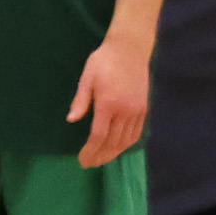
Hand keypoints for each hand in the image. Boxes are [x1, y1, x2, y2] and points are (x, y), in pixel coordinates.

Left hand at [67, 35, 152, 168]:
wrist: (130, 50)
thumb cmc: (104, 61)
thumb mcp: (87, 78)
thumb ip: (81, 100)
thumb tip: (72, 120)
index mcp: (108, 103)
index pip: (99, 135)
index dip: (90, 150)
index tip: (82, 160)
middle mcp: (125, 111)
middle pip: (113, 142)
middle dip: (100, 155)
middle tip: (89, 164)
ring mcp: (137, 111)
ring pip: (126, 140)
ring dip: (114, 153)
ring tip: (102, 159)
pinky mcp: (143, 109)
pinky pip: (136, 132)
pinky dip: (127, 144)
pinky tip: (118, 148)